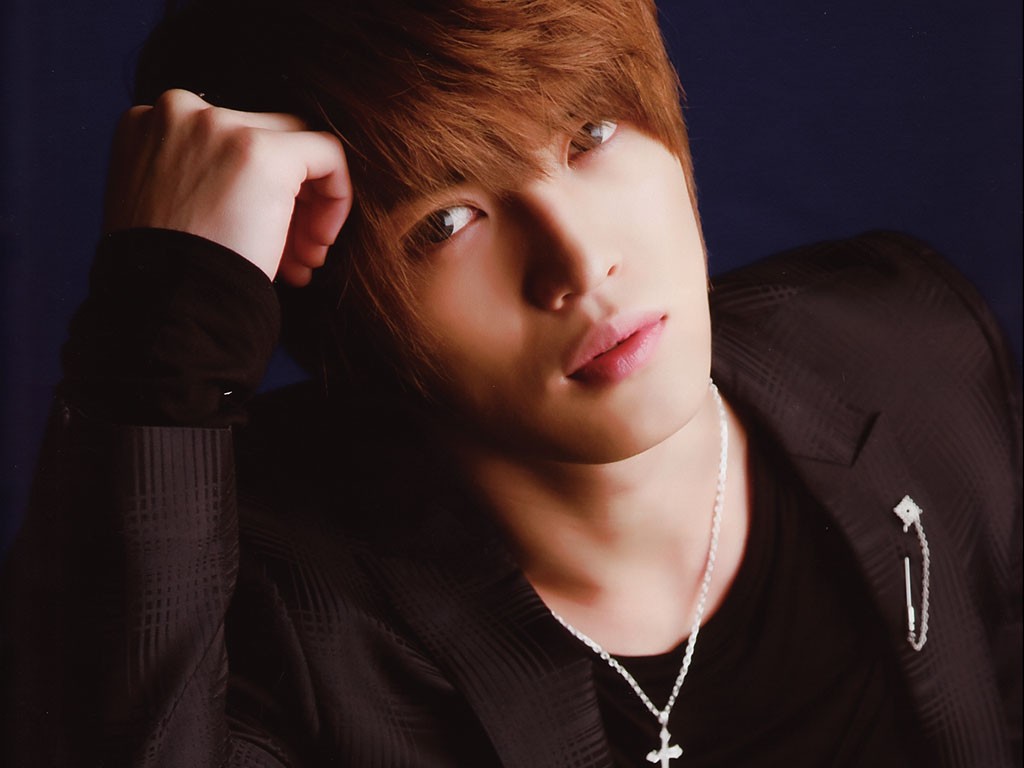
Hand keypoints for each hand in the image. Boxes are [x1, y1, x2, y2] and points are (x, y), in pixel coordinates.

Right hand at [104, 89, 351, 285]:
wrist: (164, 305)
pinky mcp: (263, 151)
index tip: (257, 238)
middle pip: (262, 142)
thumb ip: (198, 180)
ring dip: (306, 208)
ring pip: (294, 149)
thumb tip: (254, 189)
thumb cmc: (163, 274)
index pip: (225, 144)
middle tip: (292, 255)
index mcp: (145, 125)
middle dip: (285, 202)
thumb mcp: (165, 209)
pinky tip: (319, 241)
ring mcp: (220, 126)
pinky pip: (326, 153)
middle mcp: (179, 112)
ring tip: (303, 262)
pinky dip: (335, 196)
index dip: (251, 193)